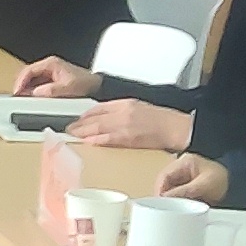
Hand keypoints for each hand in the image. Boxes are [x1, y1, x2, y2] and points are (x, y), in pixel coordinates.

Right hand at [11, 57, 98, 98]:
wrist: (95, 86)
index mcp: (51, 64)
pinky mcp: (50, 80)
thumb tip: (37, 93)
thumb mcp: (68, 88)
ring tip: (23, 99)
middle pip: (27, 74)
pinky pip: (36, 84)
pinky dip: (32, 92)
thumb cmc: (85, 83)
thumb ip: (52, 90)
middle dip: (21, 86)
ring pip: (30, 80)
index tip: (17, 92)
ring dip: (25, 89)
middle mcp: (48, 66)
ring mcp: (48, 73)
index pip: (29, 70)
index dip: (20, 81)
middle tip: (17, 97)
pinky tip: (32, 99)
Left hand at [71, 100, 192, 151]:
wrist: (176, 128)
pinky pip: (107, 139)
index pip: (99, 107)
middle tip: (69, 129)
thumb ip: (123, 113)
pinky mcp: (128, 137)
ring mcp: (125, 124)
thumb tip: (109, 120)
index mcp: (126, 103)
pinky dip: (95, 140)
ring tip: (72, 136)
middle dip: (80, 123)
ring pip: (97, 127)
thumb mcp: (140, 109)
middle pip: (95, 117)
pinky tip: (87, 142)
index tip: (77, 120)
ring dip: (82, 132)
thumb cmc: (163, 121)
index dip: (85, 115)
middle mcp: (123, 111)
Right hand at [157, 154, 229, 203]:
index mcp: (185, 162)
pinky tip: (178, 208)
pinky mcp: (187, 186)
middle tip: (164, 208)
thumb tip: (165, 198)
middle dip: (163, 196)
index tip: (159, 202)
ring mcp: (184, 177)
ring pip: (169, 189)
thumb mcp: (203, 186)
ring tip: (171, 209)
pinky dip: (176, 201)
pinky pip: (176, 194)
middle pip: (165, 183)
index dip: (159, 189)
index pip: (164, 175)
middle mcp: (181, 168)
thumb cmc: (223, 181)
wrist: (239, 186)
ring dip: (170, 199)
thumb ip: (184, 191)